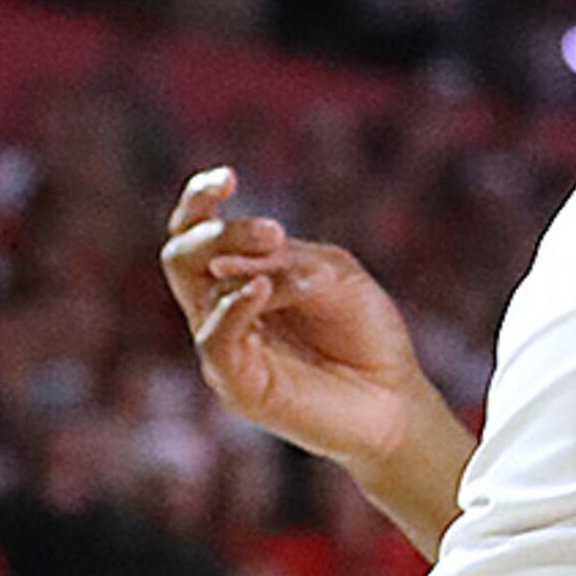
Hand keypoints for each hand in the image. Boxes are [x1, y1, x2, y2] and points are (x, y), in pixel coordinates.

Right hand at [162, 169, 437, 472]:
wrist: (394, 398)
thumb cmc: (364, 332)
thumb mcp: (330, 274)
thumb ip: (283, 259)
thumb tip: (226, 262)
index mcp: (238, 279)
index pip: (193, 234)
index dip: (197, 201)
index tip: (226, 177)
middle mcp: (220, 313)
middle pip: (181, 256)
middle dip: (218, 231)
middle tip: (272, 231)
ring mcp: (223, 350)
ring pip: (199, 292)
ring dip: (241, 262)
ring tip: (290, 259)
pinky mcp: (236, 386)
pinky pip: (215, 339)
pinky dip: (235, 307)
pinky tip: (262, 290)